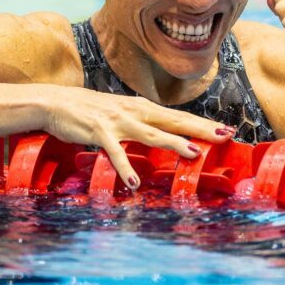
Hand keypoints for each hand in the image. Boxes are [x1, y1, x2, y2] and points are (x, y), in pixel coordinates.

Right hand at [40, 86, 233, 189]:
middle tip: (225, 136)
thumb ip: (142, 122)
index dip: (203, 123)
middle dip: (200, 129)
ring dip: (173, 144)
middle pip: (174, 121)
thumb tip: (163, 132)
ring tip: (194, 154)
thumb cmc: (91, 110)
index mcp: (142, 107)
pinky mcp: (99, 132)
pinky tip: (134, 182)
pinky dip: (125, 168)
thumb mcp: (122, 113)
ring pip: (151, 134)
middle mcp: (135, 112)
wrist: (57, 101)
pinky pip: (116, 152)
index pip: (178, 117)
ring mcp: (118, 122)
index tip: (227, 130)